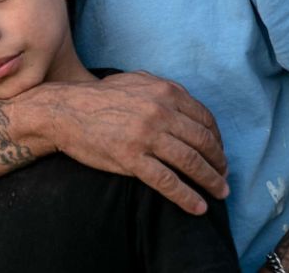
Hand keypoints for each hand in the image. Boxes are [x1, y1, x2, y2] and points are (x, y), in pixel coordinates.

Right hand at [44, 71, 227, 213]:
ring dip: (210, 181)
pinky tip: (198, 207)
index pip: (205, 119)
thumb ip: (163, 89)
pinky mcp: (131, 158)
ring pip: (190, 163)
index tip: (220, 153)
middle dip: (219, 163)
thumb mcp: (135, 81)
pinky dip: (187, 197)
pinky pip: (167, 182)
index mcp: (165, 92)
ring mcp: (146, 136)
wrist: (65, 111)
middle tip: (224, 176)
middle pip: (203, 142)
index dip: (218, 139)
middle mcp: (160, 112)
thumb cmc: (99, 98)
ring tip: (219, 193)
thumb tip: (187, 103)